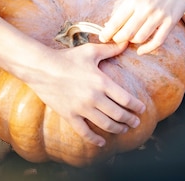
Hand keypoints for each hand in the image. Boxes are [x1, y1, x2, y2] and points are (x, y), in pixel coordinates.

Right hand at [26, 41, 145, 146]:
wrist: (42, 68)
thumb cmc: (67, 58)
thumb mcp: (90, 51)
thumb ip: (110, 49)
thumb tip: (125, 42)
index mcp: (102, 82)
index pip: (125, 99)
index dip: (136, 106)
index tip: (142, 109)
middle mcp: (94, 98)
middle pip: (118, 114)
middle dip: (130, 120)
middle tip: (136, 122)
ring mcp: (81, 109)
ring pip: (105, 125)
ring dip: (118, 129)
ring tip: (124, 130)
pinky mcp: (69, 115)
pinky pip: (84, 132)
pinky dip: (95, 139)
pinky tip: (102, 142)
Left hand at [99, 0, 184, 53]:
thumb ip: (125, 9)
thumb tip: (110, 26)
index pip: (116, 22)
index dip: (107, 33)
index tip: (102, 38)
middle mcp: (145, 7)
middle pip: (126, 33)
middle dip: (118, 39)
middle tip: (116, 40)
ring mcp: (159, 15)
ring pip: (140, 38)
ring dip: (133, 42)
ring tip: (130, 40)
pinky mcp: (170, 22)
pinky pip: (157, 41)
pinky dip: (147, 49)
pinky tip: (141, 50)